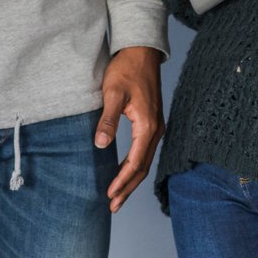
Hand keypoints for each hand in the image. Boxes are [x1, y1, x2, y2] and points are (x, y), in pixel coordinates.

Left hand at [96, 46, 163, 212]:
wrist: (141, 51)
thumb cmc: (126, 69)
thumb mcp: (112, 93)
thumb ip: (108, 120)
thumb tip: (101, 145)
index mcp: (148, 125)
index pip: (135, 162)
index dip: (122, 181)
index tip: (109, 196)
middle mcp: (156, 129)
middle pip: (143, 168)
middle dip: (128, 188)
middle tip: (113, 206)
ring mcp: (156, 126)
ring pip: (145, 161)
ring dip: (132, 180)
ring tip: (118, 196)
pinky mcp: (152, 122)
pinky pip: (145, 152)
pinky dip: (135, 166)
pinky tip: (125, 172)